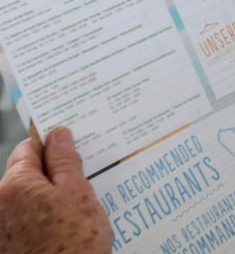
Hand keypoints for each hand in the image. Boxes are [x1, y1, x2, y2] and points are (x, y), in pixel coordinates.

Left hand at [0, 127, 110, 253]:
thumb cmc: (74, 242)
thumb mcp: (77, 191)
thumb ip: (65, 160)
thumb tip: (57, 134)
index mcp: (13, 185)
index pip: (28, 149)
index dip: (52, 146)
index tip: (73, 149)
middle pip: (28, 176)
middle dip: (54, 176)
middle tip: (85, 184)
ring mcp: (2, 229)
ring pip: (30, 200)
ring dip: (52, 200)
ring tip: (80, 213)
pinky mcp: (10, 246)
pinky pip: (29, 221)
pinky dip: (47, 220)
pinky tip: (68, 230)